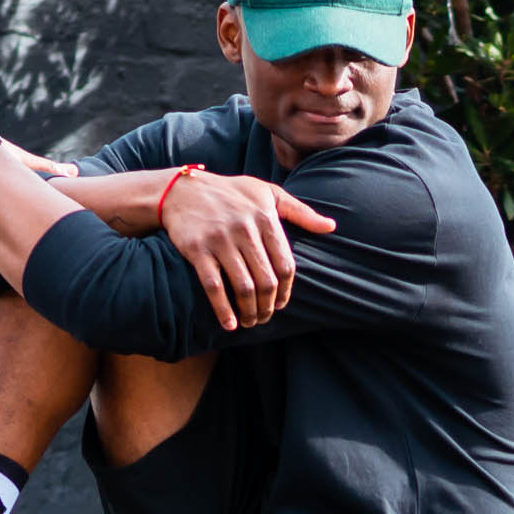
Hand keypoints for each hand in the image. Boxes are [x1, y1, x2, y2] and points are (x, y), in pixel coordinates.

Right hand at [144, 169, 334, 331]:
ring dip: (250, 312)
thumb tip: (331, 227)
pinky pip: (213, 286)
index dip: (286, 290)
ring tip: (250, 322)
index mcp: (265, 217)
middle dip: (268, 307)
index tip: (281, 304)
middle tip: (265, 318)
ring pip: (244, 287)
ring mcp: (220, 241)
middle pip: (267, 281)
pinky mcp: (197, 250)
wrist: (183, 190)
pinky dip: (223, 309)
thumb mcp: (267, 193)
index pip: (285, 264)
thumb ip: (300, 212)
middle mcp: (244, 229)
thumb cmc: (231, 193)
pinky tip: (230, 324)